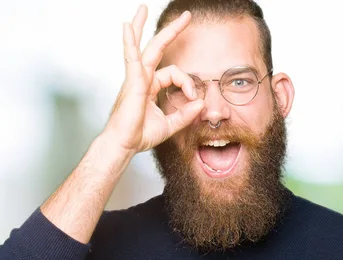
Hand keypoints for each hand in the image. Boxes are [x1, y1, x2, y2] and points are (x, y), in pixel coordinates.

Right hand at [104, 5, 203, 152]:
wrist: (124, 145)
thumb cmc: (140, 136)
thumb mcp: (170, 125)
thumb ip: (185, 114)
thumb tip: (201, 104)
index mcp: (150, 86)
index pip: (174, 73)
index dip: (188, 83)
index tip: (193, 98)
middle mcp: (142, 78)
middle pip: (156, 48)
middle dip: (171, 31)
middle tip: (186, 16)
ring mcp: (135, 78)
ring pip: (142, 47)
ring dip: (142, 26)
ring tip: (143, 7)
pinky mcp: (132, 82)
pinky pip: (131, 58)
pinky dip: (129, 42)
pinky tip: (128, 27)